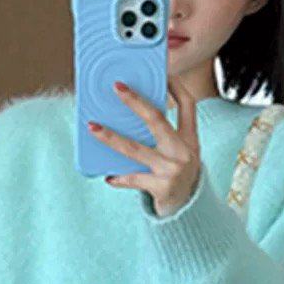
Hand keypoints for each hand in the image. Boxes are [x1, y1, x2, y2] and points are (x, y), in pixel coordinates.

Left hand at [87, 77, 201, 216]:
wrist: (189, 211)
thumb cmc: (178, 177)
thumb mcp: (179, 154)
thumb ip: (164, 136)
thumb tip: (130, 117)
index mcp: (190, 139)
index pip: (188, 105)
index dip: (176, 87)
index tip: (162, 72)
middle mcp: (183, 152)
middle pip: (157, 119)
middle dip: (135, 102)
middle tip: (116, 87)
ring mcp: (172, 170)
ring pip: (136, 149)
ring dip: (111, 137)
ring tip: (93, 128)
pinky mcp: (162, 188)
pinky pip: (134, 179)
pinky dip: (120, 178)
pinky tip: (109, 176)